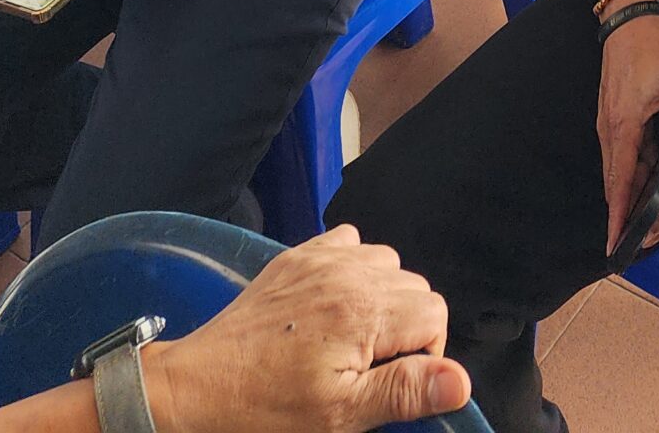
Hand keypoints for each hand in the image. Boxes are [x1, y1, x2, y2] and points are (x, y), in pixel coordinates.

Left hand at [139, 227, 467, 432]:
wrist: (197, 388)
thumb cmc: (266, 409)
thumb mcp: (341, 415)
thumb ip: (404, 391)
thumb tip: (461, 380)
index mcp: (364, 312)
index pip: (435, 314)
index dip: (424, 354)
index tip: (391, 381)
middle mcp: (347, 272)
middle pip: (414, 287)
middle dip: (404, 327)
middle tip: (367, 368)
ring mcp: (320, 258)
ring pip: (386, 263)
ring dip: (381, 297)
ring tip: (351, 340)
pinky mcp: (297, 256)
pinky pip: (349, 242)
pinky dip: (353, 268)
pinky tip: (333, 306)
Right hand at [597, 13, 658, 254]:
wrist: (630, 11)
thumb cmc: (654, 43)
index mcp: (624, 124)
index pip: (621, 182)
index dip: (621, 216)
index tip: (619, 246)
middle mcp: (611, 128)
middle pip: (618, 181)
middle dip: (626, 214)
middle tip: (637, 247)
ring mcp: (611, 121)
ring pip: (621, 167)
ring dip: (631, 194)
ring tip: (646, 224)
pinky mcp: (617, 113)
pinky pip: (625, 152)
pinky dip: (635, 172)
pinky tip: (652, 183)